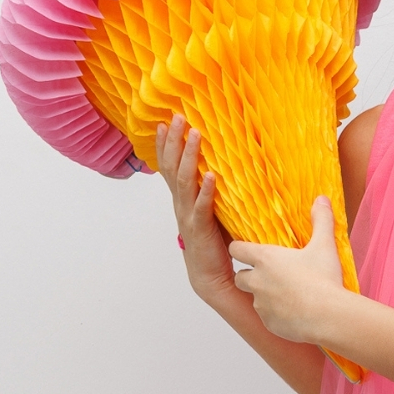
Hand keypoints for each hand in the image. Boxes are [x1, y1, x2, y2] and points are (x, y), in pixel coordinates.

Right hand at [155, 116, 234, 303]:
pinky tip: (211, 176)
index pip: (169, 167)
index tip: (165, 122)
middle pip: (173, 167)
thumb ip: (214, 193)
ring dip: (190, 156)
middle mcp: (181, 204)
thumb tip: (228, 170)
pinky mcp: (201, 228)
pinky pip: (202, 206)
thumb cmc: (213, 243)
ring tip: (195, 136)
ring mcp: (189, 215)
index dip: (166, 145)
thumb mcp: (211, 212)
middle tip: (178, 117)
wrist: (209, 276)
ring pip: (185, 181)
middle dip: (175, 141)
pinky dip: (206, 190)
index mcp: (182, 200)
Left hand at [229, 196, 346, 342]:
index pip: (236, 249)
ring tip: (286, 294)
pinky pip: (266, 317)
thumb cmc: (323, 279)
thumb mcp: (324, 246)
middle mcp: (256, 281)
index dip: (240, 248)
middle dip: (249, 275)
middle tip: (269, 275)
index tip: (249, 249)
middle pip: (239, 276)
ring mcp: (261, 304)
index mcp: (265, 258)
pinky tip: (294, 312)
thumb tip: (322, 199)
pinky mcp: (269, 322)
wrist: (328, 316)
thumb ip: (321, 221)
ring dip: (263, 296)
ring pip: (253, 298)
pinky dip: (276, 314)